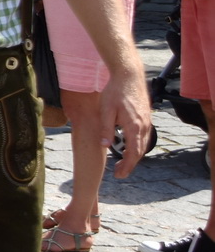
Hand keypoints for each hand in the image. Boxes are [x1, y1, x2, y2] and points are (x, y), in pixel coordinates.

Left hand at [98, 61, 151, 178]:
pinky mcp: (146, 118)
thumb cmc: (115, 91)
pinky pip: (144, 137)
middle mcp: (144, 126)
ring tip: (122, 164)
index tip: (119, 175)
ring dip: (134, 157)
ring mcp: (147, 122)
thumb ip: (106, 128)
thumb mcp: (106, 110)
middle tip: (118, 174)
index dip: (127, 166)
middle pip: (139, 152)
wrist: (129, 76)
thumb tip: (105, 146)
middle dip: (130, 165)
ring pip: (143, 145)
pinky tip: (129, 148)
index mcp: (134, 126)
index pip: (133, 152)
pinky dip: (137, 147)